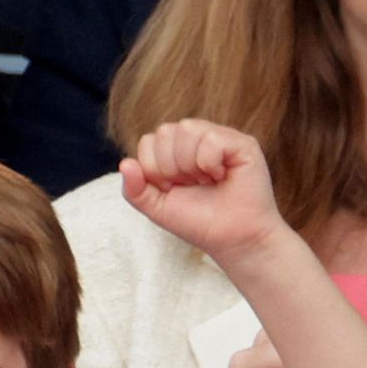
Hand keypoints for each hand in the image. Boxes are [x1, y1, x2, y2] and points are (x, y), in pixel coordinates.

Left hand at [120, 119, 287, 266]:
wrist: (231, 239)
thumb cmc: (198, 222)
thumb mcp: (157, 208)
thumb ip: (135, 189)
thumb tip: (125, 163)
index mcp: (175, 151)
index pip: (148, 141)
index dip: (154, 168)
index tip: (172, 189)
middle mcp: (196, 140)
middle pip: (165, 131)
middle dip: (170, 167)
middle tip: (191, 185)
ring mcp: (220, 139)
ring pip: (187, 128)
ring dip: (189, 163)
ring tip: (205, 181)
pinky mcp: (242, 143)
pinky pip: (211, 138)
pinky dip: (209, 162)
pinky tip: (220, 177)